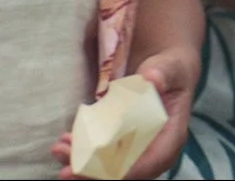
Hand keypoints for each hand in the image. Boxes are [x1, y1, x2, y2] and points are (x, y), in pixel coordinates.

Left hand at [50, 49, 198, 179]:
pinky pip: (100, 159)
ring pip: (110, 170)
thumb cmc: (169, 70)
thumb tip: (152, 78)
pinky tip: (65, 142)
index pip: (155, 161)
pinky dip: (80, 156)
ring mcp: (135, 150)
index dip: (129, 171)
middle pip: (128, 174)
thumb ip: (164, 72)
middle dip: (95, 175)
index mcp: (172, 134)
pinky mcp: (119, 146)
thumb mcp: (170, 66)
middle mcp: (155, 150)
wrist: (161, 70)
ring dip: (82, 167)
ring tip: (60, 149)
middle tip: (66, 169)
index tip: (99, 167)